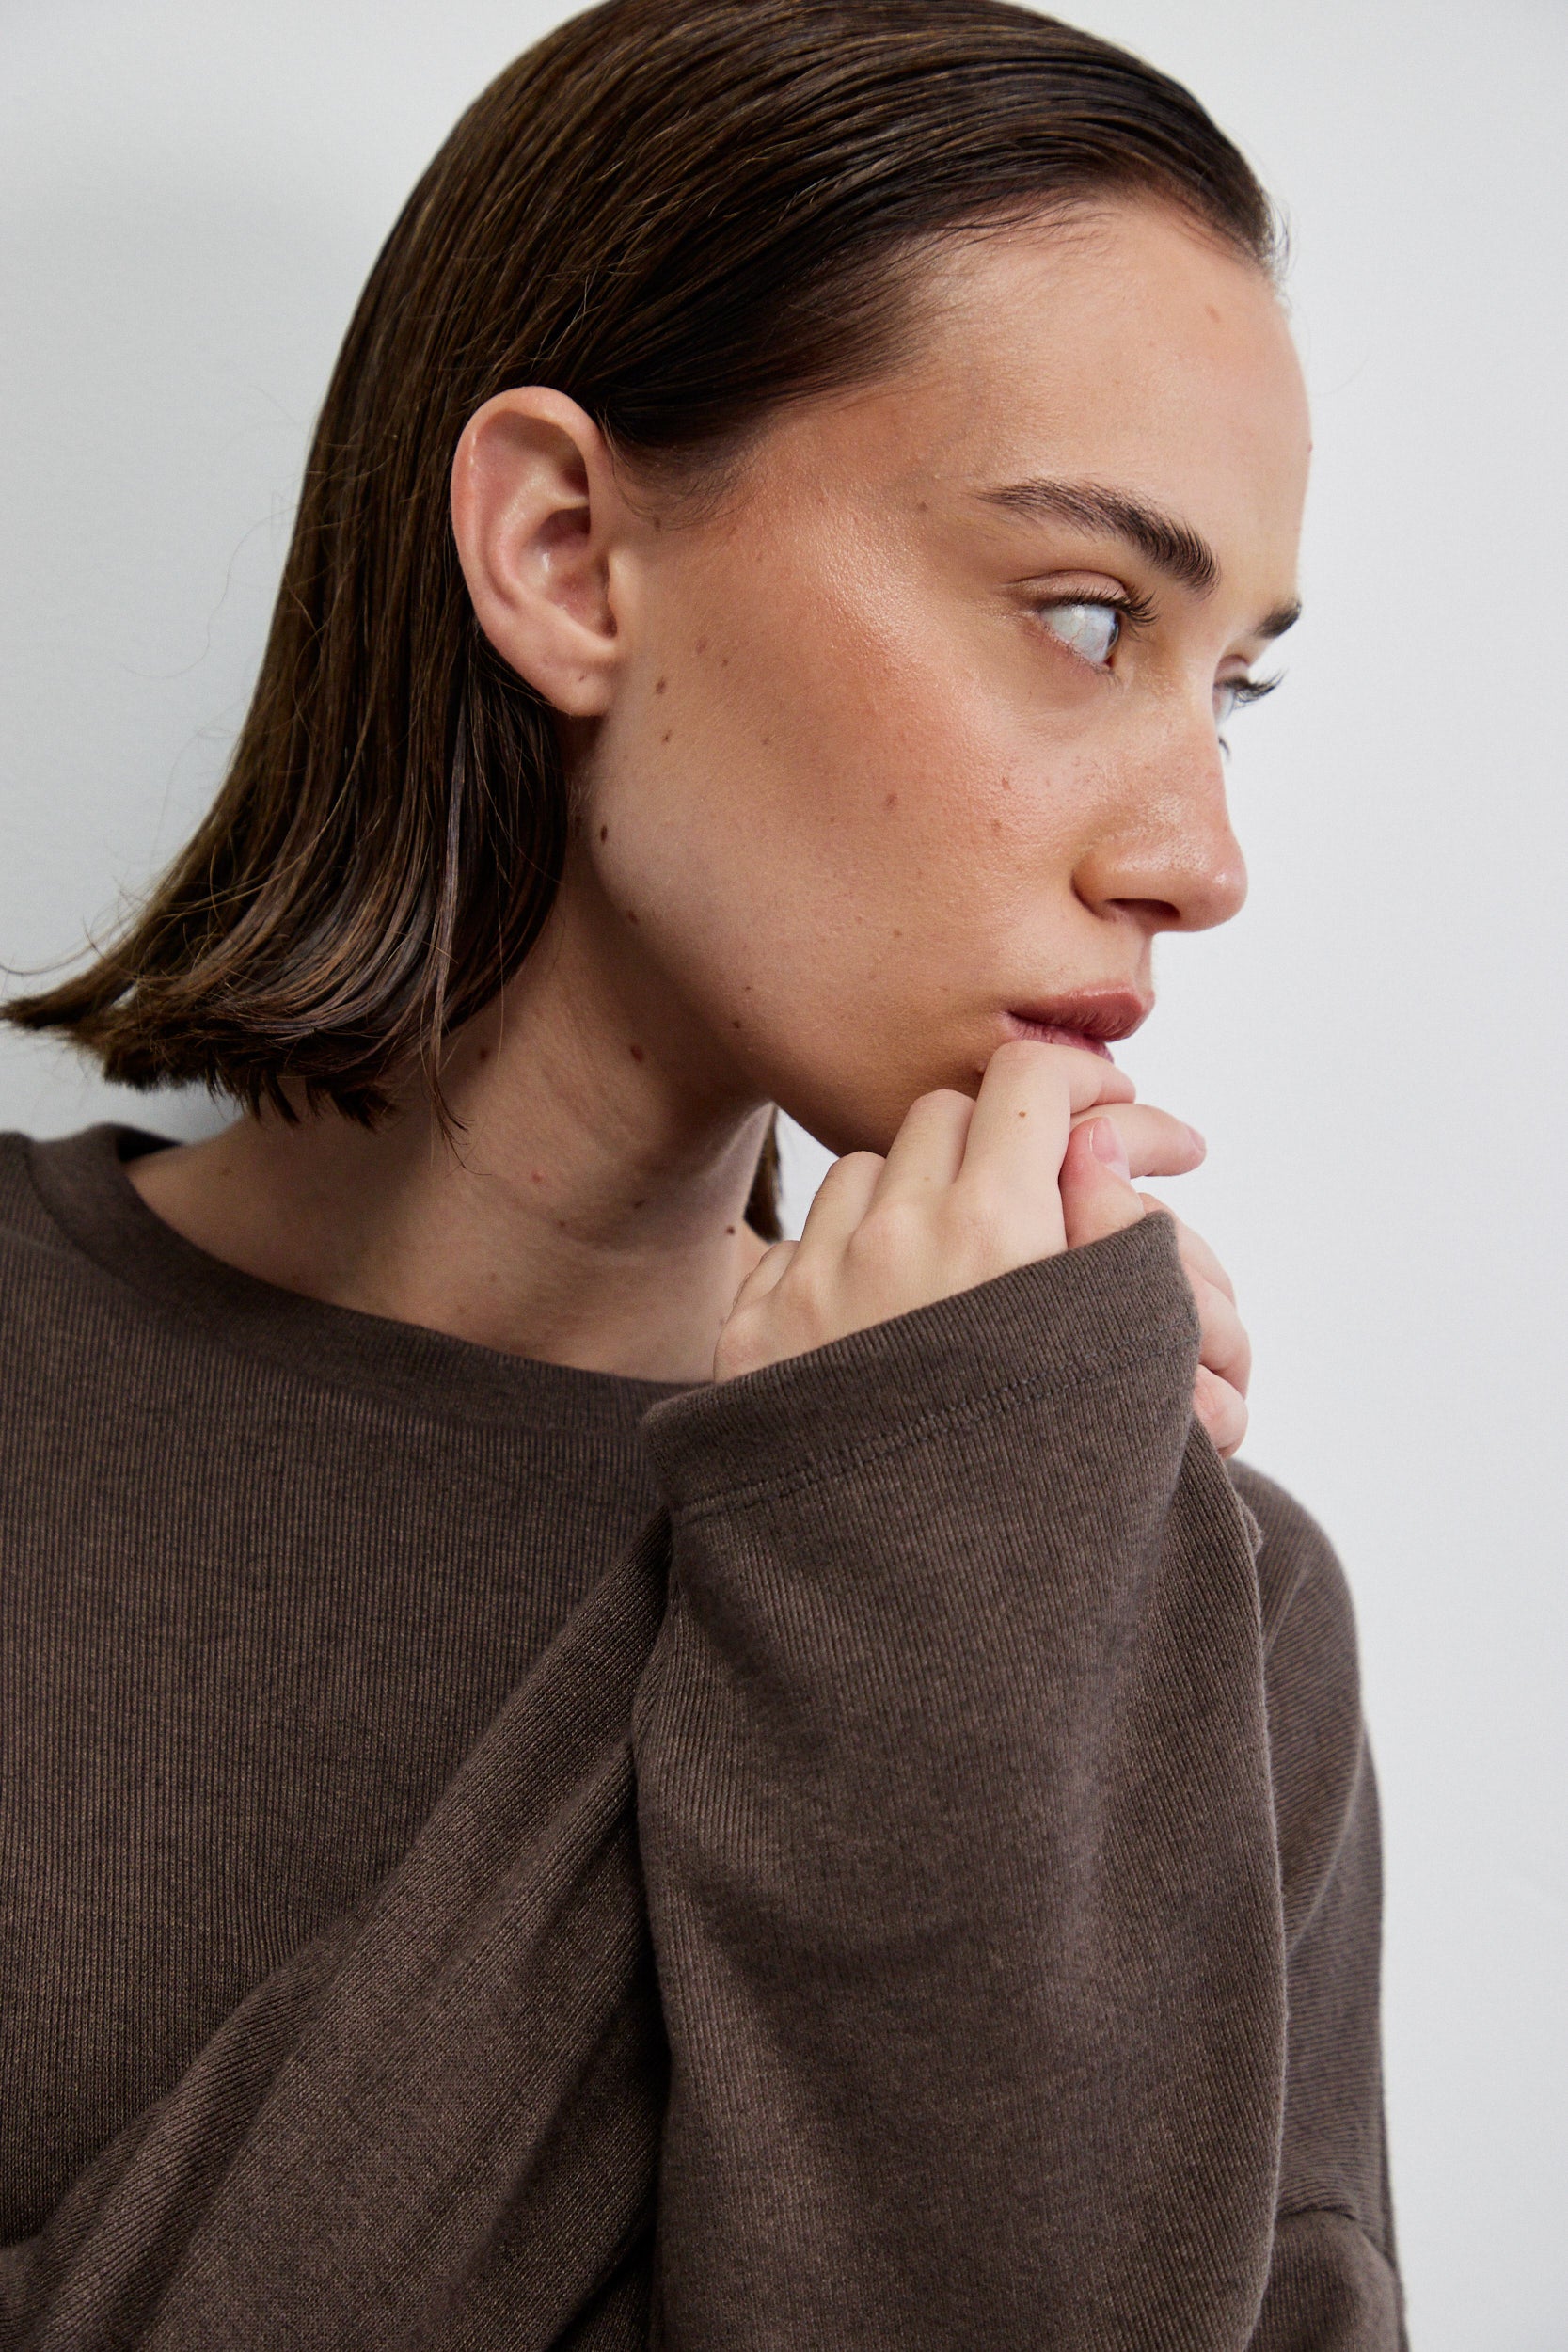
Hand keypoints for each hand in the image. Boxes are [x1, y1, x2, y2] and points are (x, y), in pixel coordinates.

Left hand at [717, 1041, 1248, 1456]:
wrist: (909, 1639)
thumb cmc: (1043, 1509)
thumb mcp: (1123, 1372)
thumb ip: (1114, 1239)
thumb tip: (1093, 1143)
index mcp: (997, 1236)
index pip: (1027, 1080)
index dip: (1074, 1080)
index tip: (1099, 1110)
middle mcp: (892, 1243)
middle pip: (944, 1112)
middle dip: (997, 1141)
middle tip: (1033, 1200)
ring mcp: (810, 1287)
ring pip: (865, 1170)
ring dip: (914, 1197)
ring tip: (956, 1278)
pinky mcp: (749, 1339)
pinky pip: (798, 1245)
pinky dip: (842, 1262)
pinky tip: (880, 1332)